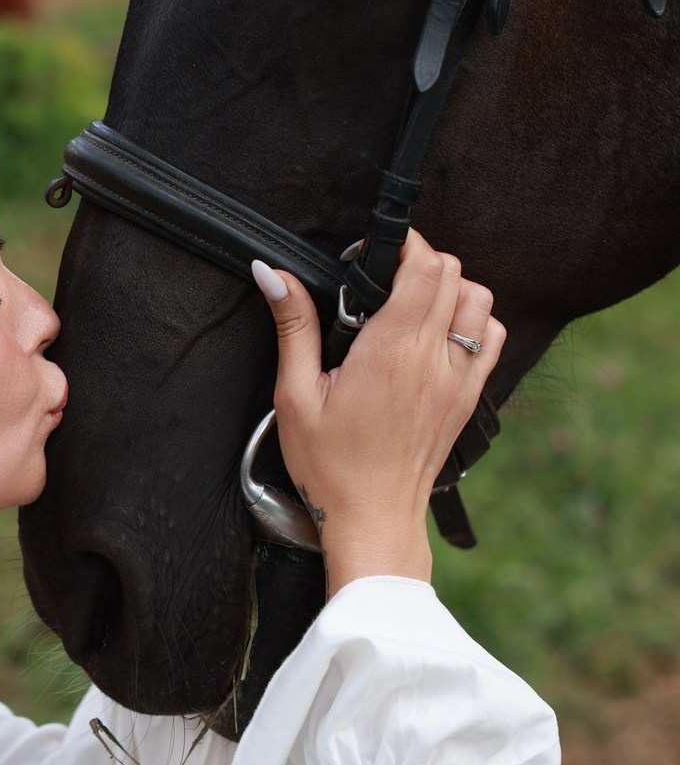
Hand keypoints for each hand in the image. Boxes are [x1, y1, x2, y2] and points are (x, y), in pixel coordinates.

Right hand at [251, 231, 504, 593]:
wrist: (373, 519)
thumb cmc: (329, 465)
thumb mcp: (295, 395)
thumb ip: (294, 327)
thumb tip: (272, 274)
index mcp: (390, 352)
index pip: (424, 267)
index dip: (403, 245)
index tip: (374, 252)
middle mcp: (433, 359)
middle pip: (453, 272)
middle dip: (419, 261)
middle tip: (383, 279)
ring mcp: (459, 378)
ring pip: (479, 298)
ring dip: (449, 287)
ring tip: (412, 304)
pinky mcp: (470, 397)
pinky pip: (491, 336)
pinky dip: (472, 320)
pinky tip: (438, 334)